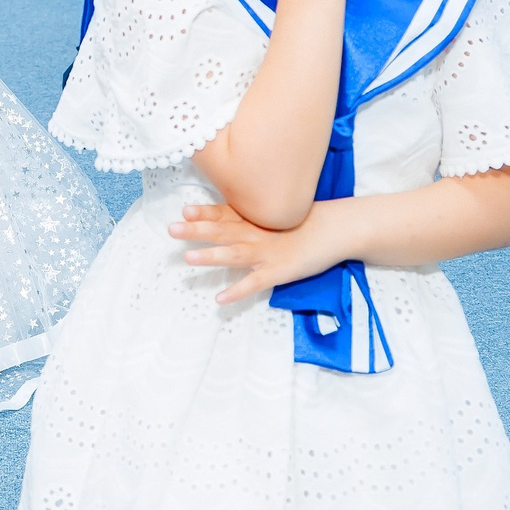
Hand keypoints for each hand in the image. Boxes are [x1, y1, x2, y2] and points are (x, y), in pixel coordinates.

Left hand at [169, 202, 339, 305]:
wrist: (337, 229)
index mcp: (256, 220)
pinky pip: (255, 283)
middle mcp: (258, 234)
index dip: (205, 212)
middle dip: (197, 230)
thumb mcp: (275, 216)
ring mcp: (268, 253)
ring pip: (235, 254)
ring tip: (188, 259)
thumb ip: (251, 216)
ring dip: (211, 256)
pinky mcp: (279, 271)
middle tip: (172, 229)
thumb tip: (225, 217)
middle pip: (224, 231)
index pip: (226, 214)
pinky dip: (237, 291)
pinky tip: (220, 299)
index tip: (184, 210)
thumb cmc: (304, 222)